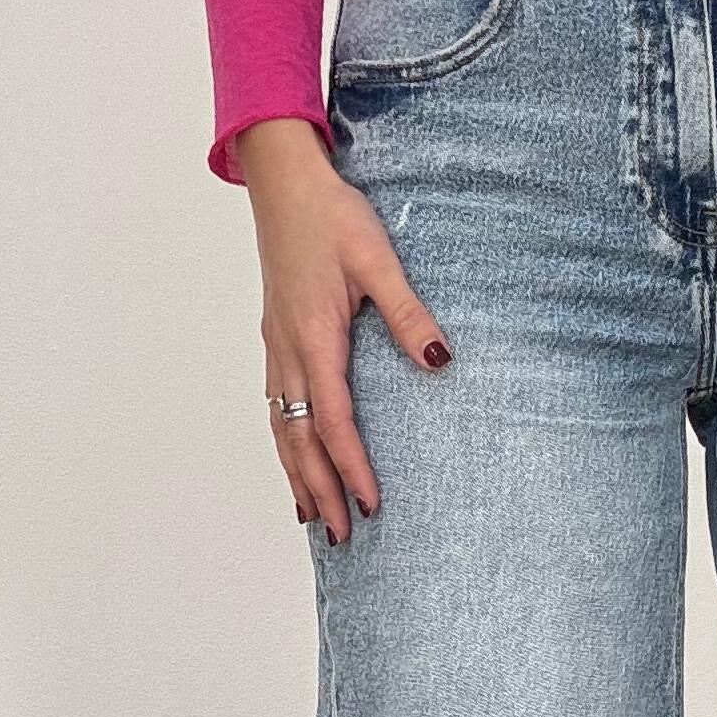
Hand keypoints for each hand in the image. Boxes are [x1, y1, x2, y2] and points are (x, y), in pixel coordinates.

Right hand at [236, 118, 451, 545]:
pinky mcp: (275, 336)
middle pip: (301, 438)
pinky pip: (276, 404)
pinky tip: (293, 456)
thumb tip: (440, 360)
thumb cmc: (331, 215)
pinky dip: (284, 441)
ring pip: (282, 426)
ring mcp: (276, 345)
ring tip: (309, 515)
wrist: (282, 181)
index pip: (335, 421)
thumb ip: (409, 313)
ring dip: (296, 473)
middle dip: (320, 489)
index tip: (370, 505)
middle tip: (338, 536)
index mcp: (315, 338)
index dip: (352, 468)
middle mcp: (288, 351)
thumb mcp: (378, 259)